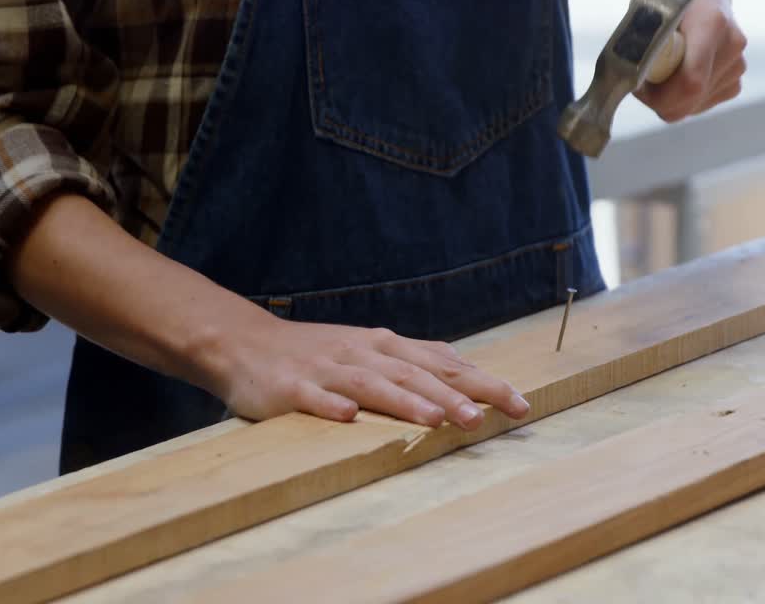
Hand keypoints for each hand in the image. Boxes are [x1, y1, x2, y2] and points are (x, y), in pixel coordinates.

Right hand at [208, 315, 530, 430]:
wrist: (245, 343)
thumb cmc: (317, 353)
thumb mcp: (370, 351)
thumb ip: (413, 363)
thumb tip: (466, 373)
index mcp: (386, 346)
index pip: (445, 363)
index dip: (483, 382)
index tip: (520, 403)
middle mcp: (363, 353)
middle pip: (417, 373)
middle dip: (455, 395)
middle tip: (490, 417)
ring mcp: (328, 369)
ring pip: (374, 385)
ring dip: (407, 402)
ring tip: (438, 421)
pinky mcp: (292, 388)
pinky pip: (314, 398)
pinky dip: (332, 406)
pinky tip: (349, 418)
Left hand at [634, 0, 747, 122]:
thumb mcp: (646, 3)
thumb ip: (638, 38)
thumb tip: (622, 71)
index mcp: (710, 23)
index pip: (690, 82)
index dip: (659, 97)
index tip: (638, 86)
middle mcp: (731, 45)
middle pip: (692, 98)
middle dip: (660, 100)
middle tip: (643, 81)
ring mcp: (738, 62)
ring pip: (696, 105)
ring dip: (672, 98)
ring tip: (662, 69)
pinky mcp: (736, 75)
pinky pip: (705, 102)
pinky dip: (686, 97)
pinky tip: (678, 74)